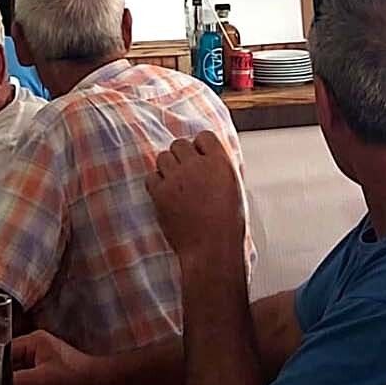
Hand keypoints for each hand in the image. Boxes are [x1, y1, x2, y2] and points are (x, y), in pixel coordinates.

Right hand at [11, 330, 97, 384]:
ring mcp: (41, 360)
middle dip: (14, 381)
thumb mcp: (42, 378)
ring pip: (20, 376)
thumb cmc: (76, 375)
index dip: (1, 367)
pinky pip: (30, 382)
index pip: (6, 351)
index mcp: (34, 341)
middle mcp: (36, 348)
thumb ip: (18, 381)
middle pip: (12, 366)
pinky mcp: (46, 372)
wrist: (96, 383)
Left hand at [146, 131, 245, 263]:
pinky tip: (165, 193)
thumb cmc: (227, 225)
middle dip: (181, 156)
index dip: (200, 147)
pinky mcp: (160, 193)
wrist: (211, 248)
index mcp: (220, 163)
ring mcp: (176, 178)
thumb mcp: (234, 189)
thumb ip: (220, 170)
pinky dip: (156, 182)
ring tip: (175, 182)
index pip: (204, 136)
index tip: (199, 156)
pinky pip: (151, 176)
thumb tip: (209, 163)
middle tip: (185, 171)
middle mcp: (197, 166)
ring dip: (168, 167)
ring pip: (163, 157)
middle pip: (180, 144)